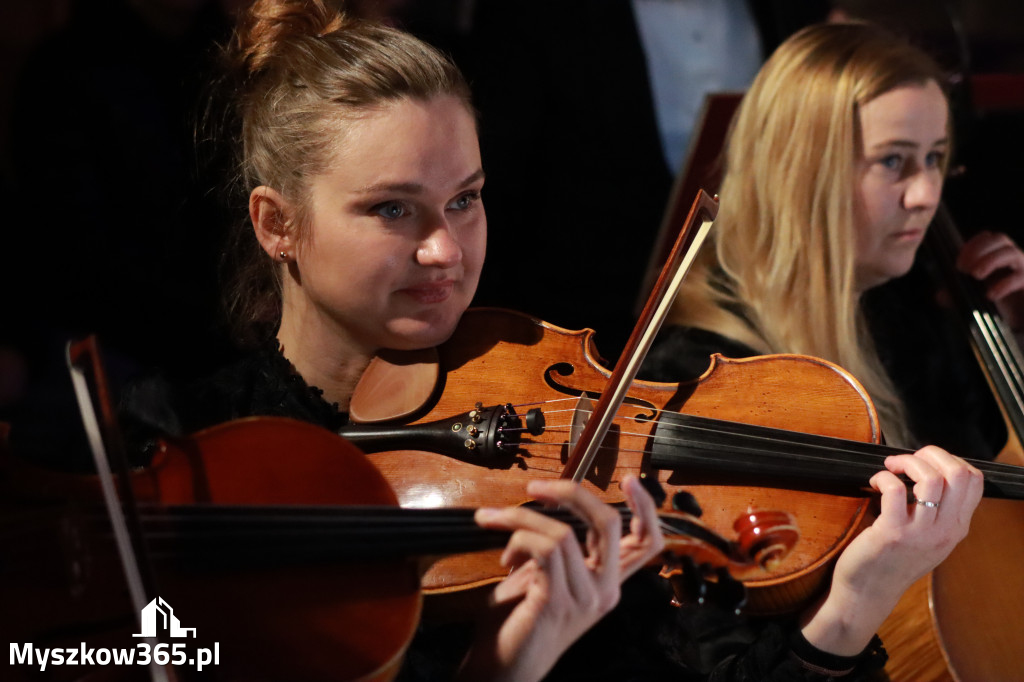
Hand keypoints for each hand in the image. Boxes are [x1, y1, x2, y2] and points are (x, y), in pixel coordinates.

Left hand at [456, 475, 663, 681]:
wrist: (501, 668)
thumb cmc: (518, 622)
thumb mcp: (544, 576)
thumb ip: (555, 546)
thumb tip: (546, 506)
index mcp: (608, 582)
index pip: (648, 543)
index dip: (645, 508)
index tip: (629, 478)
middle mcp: (605, 591)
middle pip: (610, 524)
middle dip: (572, 493)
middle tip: (535, 487)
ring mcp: (585, 599)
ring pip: (564, 531)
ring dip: (521, 518)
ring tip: (496, 524)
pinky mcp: (558, 603)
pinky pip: (544, 549)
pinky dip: (517, 540)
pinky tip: (504, 559)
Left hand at [800, 445, 982, 655]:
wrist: (868, 592)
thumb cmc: (892, 559)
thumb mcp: (928, 538)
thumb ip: (937, 512)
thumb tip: (929, 470)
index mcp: (957, 528)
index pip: (974, 481)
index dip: (950, 459)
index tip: (925, 460)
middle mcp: (945, 531)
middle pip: (959, 474)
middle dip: (932, 454)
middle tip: (907, 460)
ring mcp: (920, 533)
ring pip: (931, 479)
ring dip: (908, 462)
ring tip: (891, 468)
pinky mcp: (892, 533)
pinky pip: (896, 490)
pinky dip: (884, 477)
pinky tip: (875, 483)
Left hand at [957, 230, 1023, 328]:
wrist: (1022, 319)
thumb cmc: (1000, 304)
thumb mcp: (974, 298)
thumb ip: (958, 295)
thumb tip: (940, 296)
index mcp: (998, 256)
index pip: (986, 238)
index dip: (972, 245)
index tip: (958, 262)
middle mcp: (1013, 258)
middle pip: (1000, 239)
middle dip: (979, 249)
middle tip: (963, 268)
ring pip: (1011, 253)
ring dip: (991, 260)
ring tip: (976, 275)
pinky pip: (1021, 277)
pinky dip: (1005, 284)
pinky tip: (991, 295)